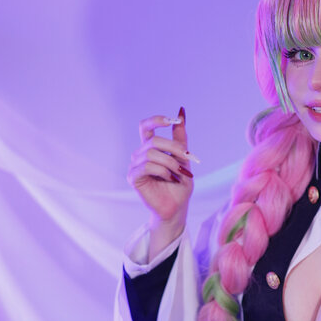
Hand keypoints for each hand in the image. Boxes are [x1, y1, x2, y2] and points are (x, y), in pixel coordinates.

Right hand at [127, 109, 197, 258]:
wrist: (177, 207)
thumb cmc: (179, 185)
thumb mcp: (183, 158)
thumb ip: (180, 138)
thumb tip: (181, 112)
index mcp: (150, 148)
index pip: (146, 127)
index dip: (155, 120)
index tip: (171, 120)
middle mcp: (140, 154)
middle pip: (154, 140)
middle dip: (174, 148)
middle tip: (187, 158)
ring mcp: (135, 165)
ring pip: (152, 154)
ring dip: (170, 163)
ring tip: (179, 174)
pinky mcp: (133, 177)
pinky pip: (147, 166)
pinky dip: (162, 171)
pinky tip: (170, 179)